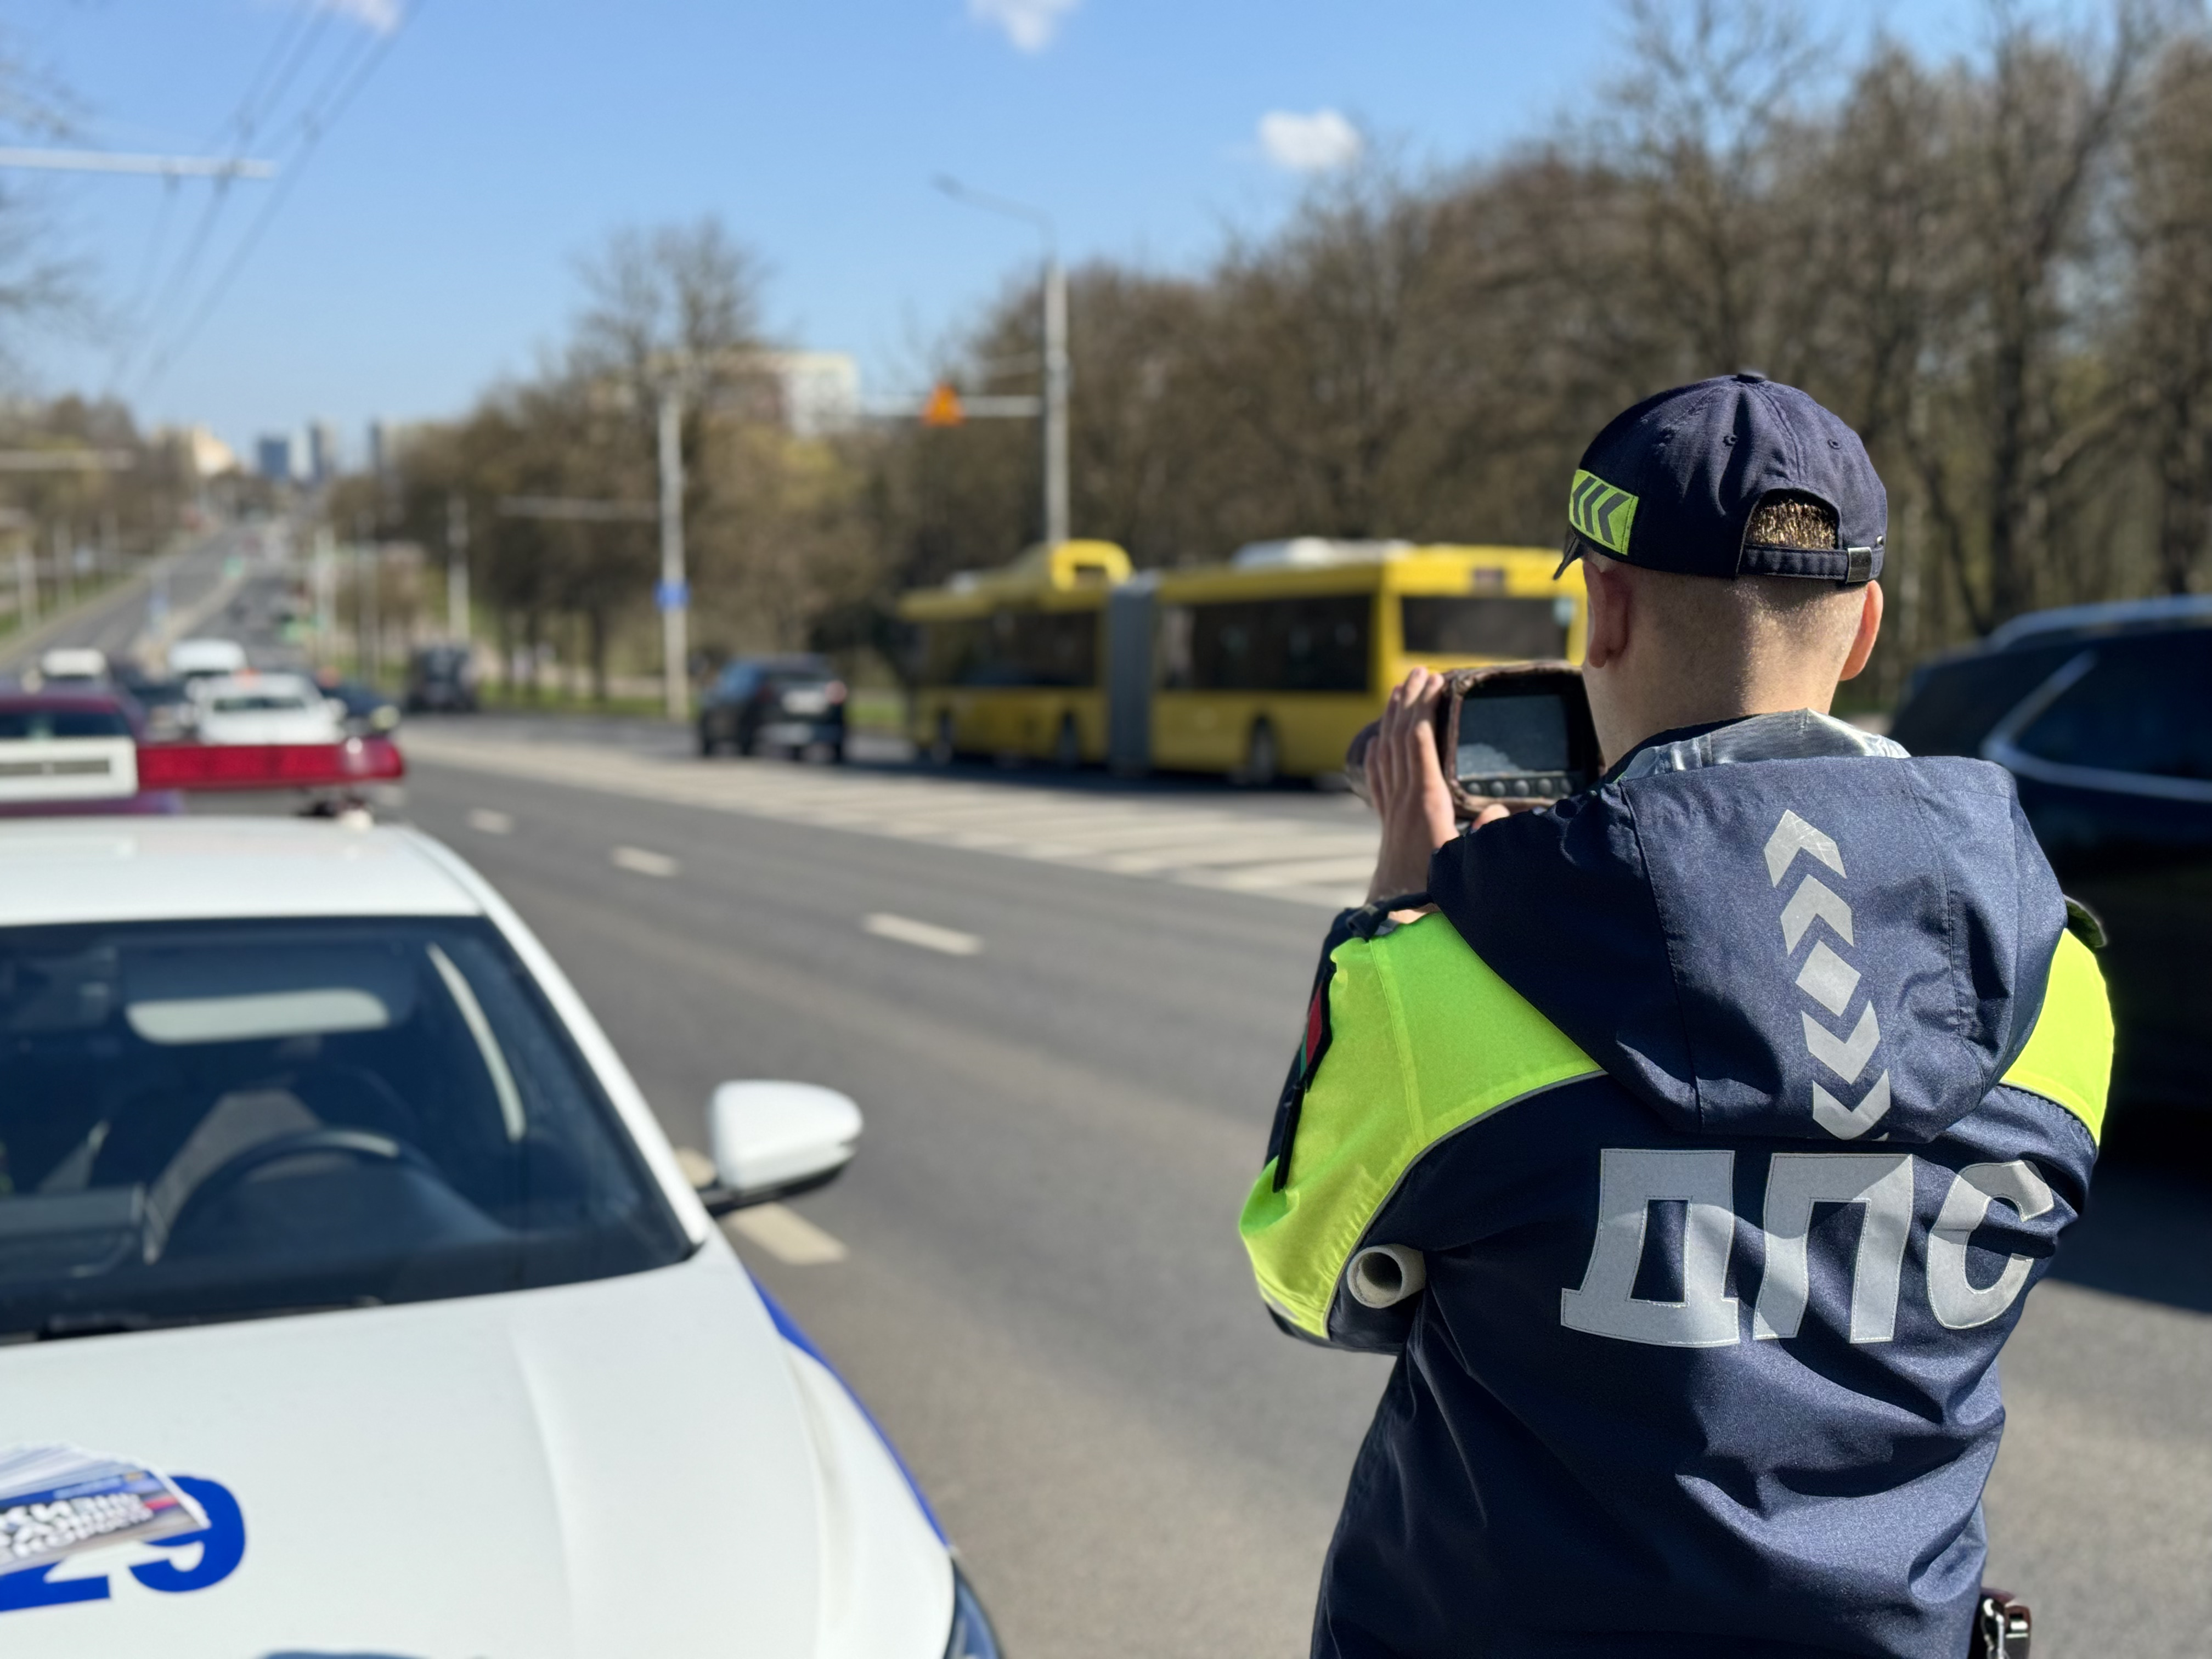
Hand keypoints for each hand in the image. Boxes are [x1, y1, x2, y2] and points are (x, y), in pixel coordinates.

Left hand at [1365, 669, 1494, 901]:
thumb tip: (1496, 811)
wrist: (1394, 923)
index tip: (1436, 682)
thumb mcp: (1466, 868)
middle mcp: (1403, 802)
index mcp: (1425, 805)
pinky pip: (1378, 776)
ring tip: (1400, 689)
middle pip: (1402, 739)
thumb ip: (1486, 839)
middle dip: (1410, 702)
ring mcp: (1391, 811)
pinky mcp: (1386, 823)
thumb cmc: (1436, 898)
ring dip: (1394, 718)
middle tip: (1420, 672)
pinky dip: (1380, 750)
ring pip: (1387, 752)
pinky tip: (1380, 739)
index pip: (1421, 745)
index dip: (1426, 710)